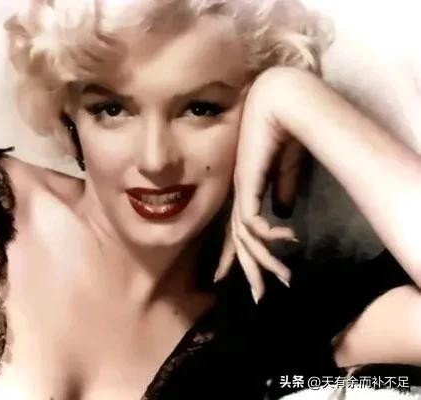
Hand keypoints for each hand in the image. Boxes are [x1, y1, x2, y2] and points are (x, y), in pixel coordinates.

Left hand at [214, 68, 309, 301]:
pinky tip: (286, 240)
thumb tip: (284, 213)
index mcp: (245, 191)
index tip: (233, 274)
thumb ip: (281, 192)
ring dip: (264, 261)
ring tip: (279, 282)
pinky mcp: (245, 185)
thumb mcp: (286, 170)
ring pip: (245, 238)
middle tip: (257, 296)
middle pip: (239, 241)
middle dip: (248, 269)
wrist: (279, 105)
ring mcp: (240, 191)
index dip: (235, 254)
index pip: (238, 229)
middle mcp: (238, 195)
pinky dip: (269, 234)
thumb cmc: (283, 132)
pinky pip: (253, 221)